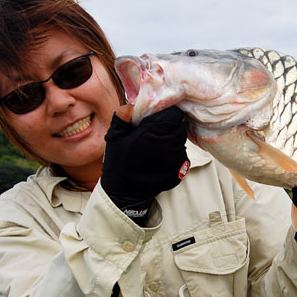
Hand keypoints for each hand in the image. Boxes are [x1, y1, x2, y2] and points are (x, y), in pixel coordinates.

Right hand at [101, 106, 189, 224]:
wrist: (124, 192)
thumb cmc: (118, 162)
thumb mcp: (114, 136)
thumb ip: (123, 116)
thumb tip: (135, 104)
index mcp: (152, 133)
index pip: (173, 113)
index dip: (167, 111)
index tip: (158, 115)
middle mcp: (168, 145)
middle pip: (180, 124)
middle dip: (171, 124)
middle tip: (157, 129)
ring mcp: (177, 158)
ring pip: (182, 139)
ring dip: (173, 138)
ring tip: (157, 144)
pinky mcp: (181, 169)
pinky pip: (183, 153)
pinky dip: (174, 152)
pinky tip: (160, 157)